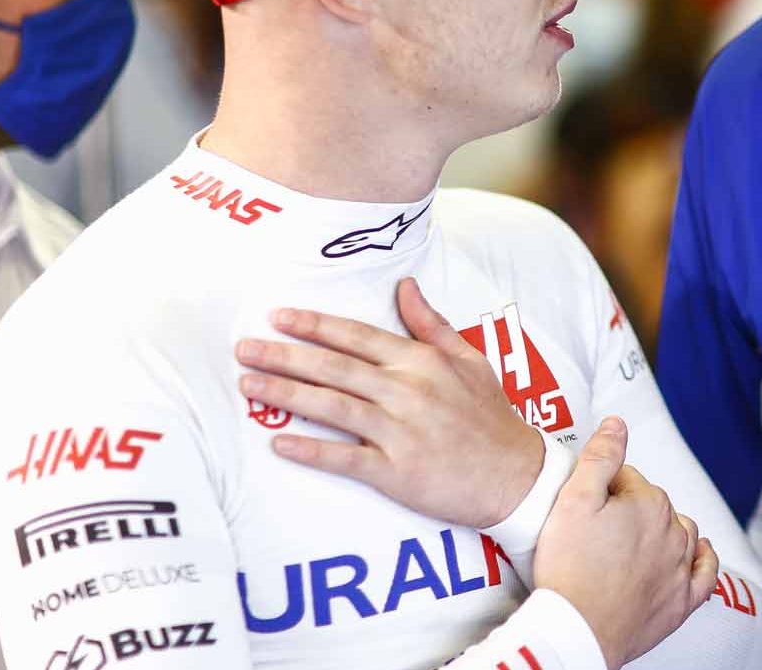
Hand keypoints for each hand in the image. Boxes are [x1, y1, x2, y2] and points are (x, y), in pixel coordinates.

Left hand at [235, 277, 545, 527]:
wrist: (517, 476)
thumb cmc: (492, 418)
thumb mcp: (471, 361)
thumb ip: (432, 325)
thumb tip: (405, 285)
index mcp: (423, 362)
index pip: (357, 336)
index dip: (315, 326)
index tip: (279, 316)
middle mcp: (408, 391)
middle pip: (334, 368)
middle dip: (284, 356)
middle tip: (244, 348)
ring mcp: (402, 431)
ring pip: (333, 407)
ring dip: (286, 395)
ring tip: (248, 386)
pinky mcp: (398, 471)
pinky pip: (346, 458)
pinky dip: (312, 451)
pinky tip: (280, 444)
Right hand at [536, 416, 720, 667]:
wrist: (576, 629)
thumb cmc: (570, 570)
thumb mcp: (573, 500)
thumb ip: (599, 457)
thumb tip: (617, 425)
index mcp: (649, 504)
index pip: (629, 479)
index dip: (604, 488)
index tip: (588, 504)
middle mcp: (673, 534)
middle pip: (655, 506)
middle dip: (631, 509)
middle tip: (600, 528)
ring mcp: (679, 569)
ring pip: (681, 534)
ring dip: (664, 530)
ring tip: (636, 538)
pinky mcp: (680, 602)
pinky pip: (705, 574)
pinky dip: (704, 561)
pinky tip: (699, 553)